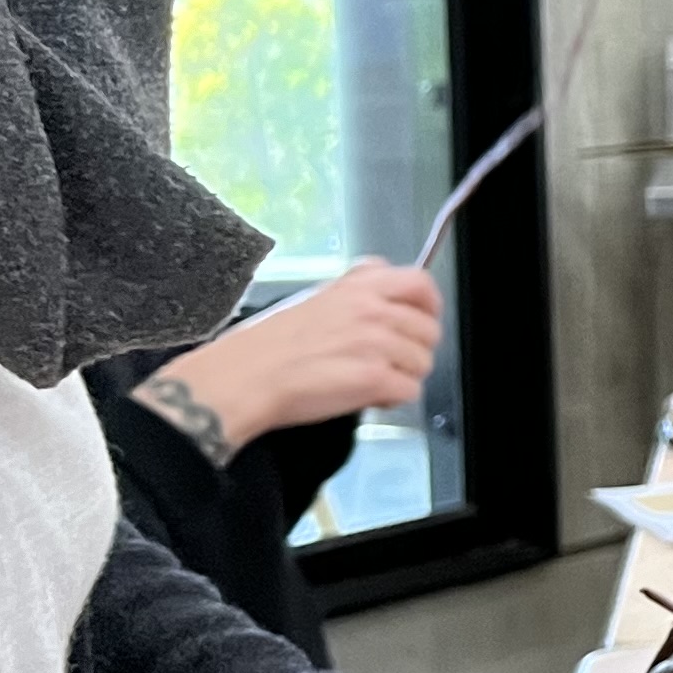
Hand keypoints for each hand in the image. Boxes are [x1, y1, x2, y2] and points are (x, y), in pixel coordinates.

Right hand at [153, 262, 444, 448]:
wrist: (242, 378)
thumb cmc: (268, 345)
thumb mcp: (315, 297)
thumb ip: (355, 286)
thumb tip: (380, 274)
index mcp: (359, 289)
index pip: (421, 284)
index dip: (429, 306)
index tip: (421, 320)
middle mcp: (373, 311)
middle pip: (429, 331)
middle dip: (413, 351)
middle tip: (386, 362)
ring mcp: (377, 344)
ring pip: (423, 364)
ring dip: (402, 377)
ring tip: (369, 381)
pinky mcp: (375, 378)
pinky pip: (410, 391)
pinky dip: (391, 399)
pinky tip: (366, 397)